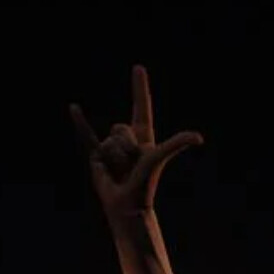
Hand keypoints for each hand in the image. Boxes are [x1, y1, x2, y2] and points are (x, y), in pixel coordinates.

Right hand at [70, 65, 201, 217]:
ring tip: (119, 172)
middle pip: (121, 128)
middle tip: (130, 165)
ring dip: (113, 157)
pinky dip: (80, 122)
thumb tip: (199, 138)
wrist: (126, 205)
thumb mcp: (158, 156)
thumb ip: (176, 144)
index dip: (139, 88)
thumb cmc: (144, 184)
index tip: (137, 68)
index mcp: (145, 137)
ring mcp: (112, 147)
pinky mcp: (98, 156)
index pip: (142, 106)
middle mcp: (129, 140)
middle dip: (125, 146)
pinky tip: (74, 107)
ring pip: (108, 140)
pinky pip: (87, 136)